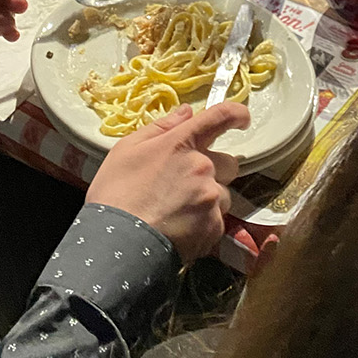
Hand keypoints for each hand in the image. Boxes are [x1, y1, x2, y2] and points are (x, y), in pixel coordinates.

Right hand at [87, 100, 248, 264]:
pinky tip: (180, 230)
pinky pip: (216, 221)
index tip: (242, 119)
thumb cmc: (115, 194)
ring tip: (179, 214)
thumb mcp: (127, 150)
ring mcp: (210, 198)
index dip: (236, 113)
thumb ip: (160, 127)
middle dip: (214, 172)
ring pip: (223, 195)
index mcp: (183, 143)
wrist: (115, 245)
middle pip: (228, 164)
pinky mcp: (213, 227)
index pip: (220, 116)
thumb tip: (186, 112)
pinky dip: (203, 225)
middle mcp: (203, 167)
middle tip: (186, 187)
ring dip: (208, 201)